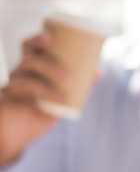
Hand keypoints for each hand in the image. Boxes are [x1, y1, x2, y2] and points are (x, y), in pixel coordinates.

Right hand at [0, 32, 68, 164]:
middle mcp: (19, 73)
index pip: (29, 48)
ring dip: (50, 71)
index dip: (37, 39)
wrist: (17, 136)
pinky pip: (25, 87)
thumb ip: (76, 86)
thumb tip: (98, 72)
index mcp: (30, 69)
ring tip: (68, 80)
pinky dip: (47, 92)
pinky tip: (63, 99)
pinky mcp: (7, 97)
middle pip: (28, 54)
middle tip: (67, 65)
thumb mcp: (59, 99)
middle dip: (45, 52)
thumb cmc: (38, 113)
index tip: (51, 36)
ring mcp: (12, 84)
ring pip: (27, 68)